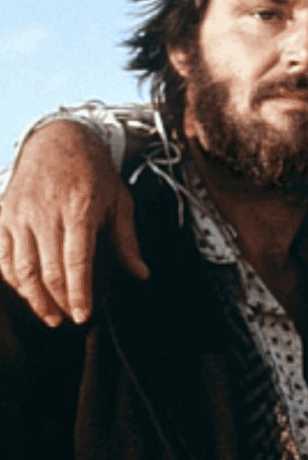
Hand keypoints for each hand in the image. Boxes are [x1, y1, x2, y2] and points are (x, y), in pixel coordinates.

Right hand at [0, 121, 148, 325]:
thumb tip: (141, 273)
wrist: (59, 140)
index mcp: (79, 209)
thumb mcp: (120, 201)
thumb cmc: (94, 172)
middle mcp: (45, 213)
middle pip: (47, 270)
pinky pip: (3, 255)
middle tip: (68, 319)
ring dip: (34, 297)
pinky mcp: (3, 215)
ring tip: (50, 315)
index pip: (76, 261)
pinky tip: (27, 292)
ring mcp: (19, 214)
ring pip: (21, 267)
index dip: (79, 293)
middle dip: (58, 301)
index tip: (83, 315)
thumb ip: (127, 241)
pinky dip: (13, 278)